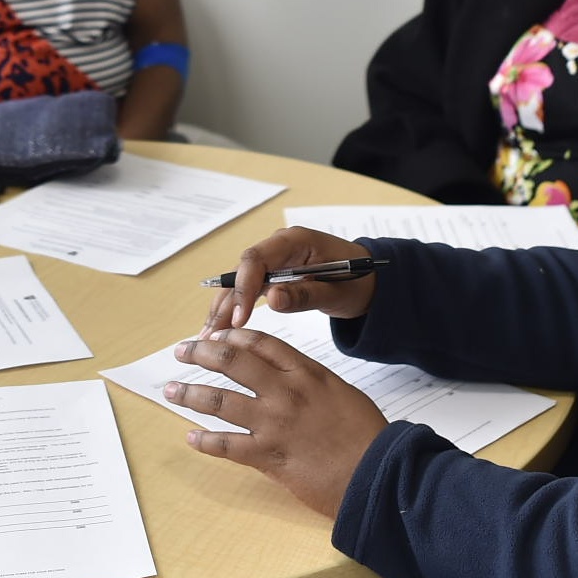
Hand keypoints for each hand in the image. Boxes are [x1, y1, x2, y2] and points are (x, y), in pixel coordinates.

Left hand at [166, 328, 387, 517]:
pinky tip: (191, 437)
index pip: (260, 343)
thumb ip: (312, 382)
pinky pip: (226, 445)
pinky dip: (204, 441)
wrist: (378, 474)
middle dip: (201, 352)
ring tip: (171, 390)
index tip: (218, 333)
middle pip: (232, 360)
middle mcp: (285, 391)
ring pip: (219, 400)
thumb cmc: (367, 436)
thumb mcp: (342, 393)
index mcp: (306, 372)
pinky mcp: (268, 455)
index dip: (234, 335)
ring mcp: (273, 422)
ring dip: (190, 393)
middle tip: (182, 350)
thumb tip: (289, 379)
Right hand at [202, 226, 378, 335]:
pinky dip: (234, 309)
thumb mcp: (336, 291)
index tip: (239, 319)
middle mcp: (278, 247)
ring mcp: (274, 260)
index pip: (256, 259)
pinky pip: (248, 290)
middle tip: (211, 334)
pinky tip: (220, 330)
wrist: (371, 280)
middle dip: (225, 302)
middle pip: (241, 272)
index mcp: (294, 241)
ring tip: (206, 336)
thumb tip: (272, 298)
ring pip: (239, 282)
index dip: (244, 289)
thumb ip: (305, 294)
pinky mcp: (272, 275)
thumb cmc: (358, 281)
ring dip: (223, 308)